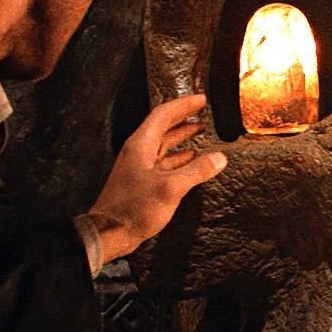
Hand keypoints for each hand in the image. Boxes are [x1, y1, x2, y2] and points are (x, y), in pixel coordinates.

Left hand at [85, 94, 226, 264]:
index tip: (201, 99)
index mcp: (141, 145)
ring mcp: (140, 166)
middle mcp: (139, 151)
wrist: (112, 232)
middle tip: (202, 111)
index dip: (183, 105)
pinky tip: (192, 159)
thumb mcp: (170, 188)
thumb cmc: (134, 209)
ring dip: (182, 136)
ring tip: (200, 130)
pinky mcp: (143, 181)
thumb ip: (196, 171)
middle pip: (163, 127)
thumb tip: (219, 158)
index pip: (163, 115)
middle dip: (183, 117)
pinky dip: (180, 156)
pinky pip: (164, 161)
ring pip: (164, 144)